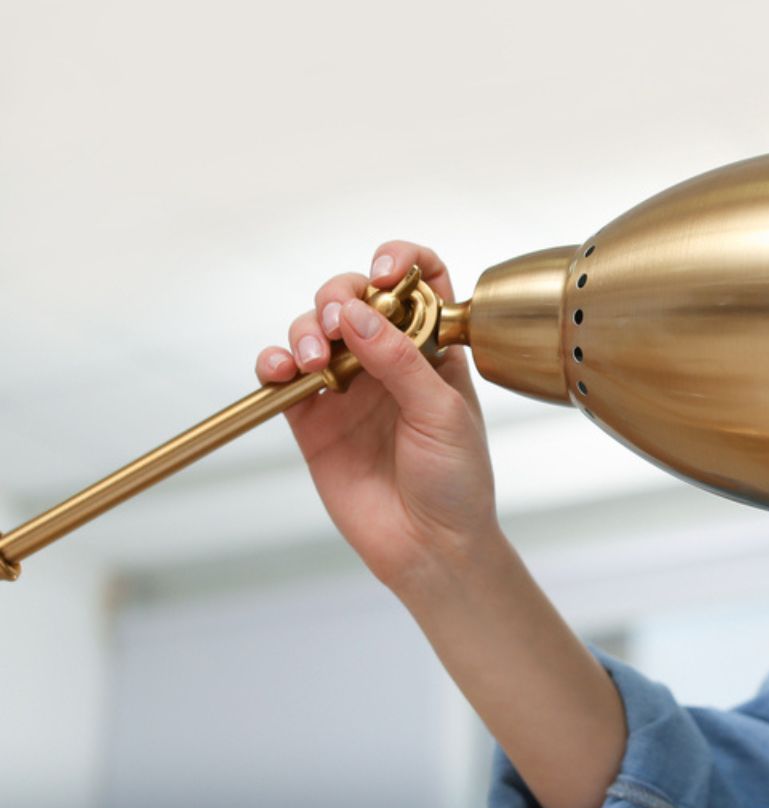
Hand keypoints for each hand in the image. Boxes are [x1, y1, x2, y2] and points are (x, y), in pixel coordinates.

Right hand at [255, 241, 497, 594]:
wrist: (430, 546)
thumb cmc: (456, 480)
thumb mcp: (442, 413)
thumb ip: (401, 360)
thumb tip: (359, 312)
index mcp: (434, 347)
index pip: (419, 280)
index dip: (401, 261)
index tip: (384, 270)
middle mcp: (388, 358)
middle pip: (354, 296)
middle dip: (338, 294)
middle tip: (336, 320)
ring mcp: (348, 386)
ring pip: (313, 330)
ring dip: (305, 329)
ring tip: (313, 360)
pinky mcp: (312, 418)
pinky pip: (283, 377)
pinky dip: (274, 363)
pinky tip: (281, 370)